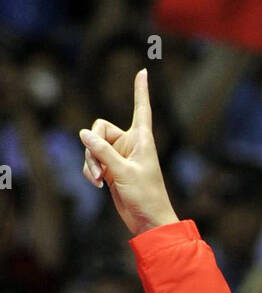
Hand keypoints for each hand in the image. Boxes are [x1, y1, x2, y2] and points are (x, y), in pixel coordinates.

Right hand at [79, 69, 178, 235]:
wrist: (148, 221)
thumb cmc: (145, 196)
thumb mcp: (123, 172)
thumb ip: (102, 152)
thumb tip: (83, 133)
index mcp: (141, 139)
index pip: (141, 108)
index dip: (140, 90)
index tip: (143, 71)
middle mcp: (130, 143)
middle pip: (100, 128)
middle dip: (93, 147)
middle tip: (99, 169)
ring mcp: (119, 156)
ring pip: (93, 146)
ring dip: (90, 162)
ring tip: (99, 180)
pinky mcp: (111, 169)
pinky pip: (93, 161)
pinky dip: (91, 171)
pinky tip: (97, 184)